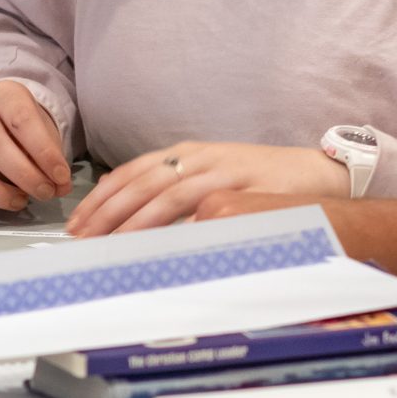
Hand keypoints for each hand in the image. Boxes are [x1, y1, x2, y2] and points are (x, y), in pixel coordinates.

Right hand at [0, 81, 72, 211]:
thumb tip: (60, 187)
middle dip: (22, 174)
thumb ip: (52, 159)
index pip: (22, 119)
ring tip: (19, 201)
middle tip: (44, 192)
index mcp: (4, 95)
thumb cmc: (23, 130)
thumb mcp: (44, 133)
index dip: (44, 152)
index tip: (61, 178)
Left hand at [68, 144, 345, 238]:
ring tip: (109, 243)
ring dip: (133, 220)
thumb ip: (180, 198)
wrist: (317, 173)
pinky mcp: (241, 185)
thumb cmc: (264, 182)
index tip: (79, 221)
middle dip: (107, 211)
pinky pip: (201, 205)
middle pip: (141, 182)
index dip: (102, 197)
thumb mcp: (214, 182)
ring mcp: (220, 169)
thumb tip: (137, 224)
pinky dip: (176, 223)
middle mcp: (199, 157)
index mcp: (187, 154)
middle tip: (82, 237)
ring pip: (165, 193)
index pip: (132, 172)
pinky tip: (159, 240)